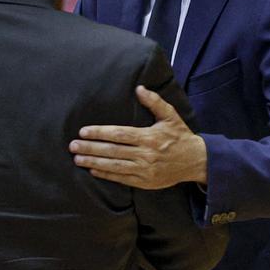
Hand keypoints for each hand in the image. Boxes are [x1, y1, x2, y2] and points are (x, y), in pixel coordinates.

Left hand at [71, 86, 206, 188]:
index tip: (83, 132)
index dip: (99, 133)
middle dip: (90, 148)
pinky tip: (93, 171)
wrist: (196, 161)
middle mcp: (145, 154)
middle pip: (112, 151)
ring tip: (78, 159)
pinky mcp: (145, 182)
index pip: (119, 134)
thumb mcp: (170, 115)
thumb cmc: (181, 136)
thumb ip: (154, 102)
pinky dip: (106, 175)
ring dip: (94, 163)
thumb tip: (139, 88)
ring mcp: (144, 170)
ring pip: (114, 166)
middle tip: (72, 146)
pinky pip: (122, 179)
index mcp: (149, 137)